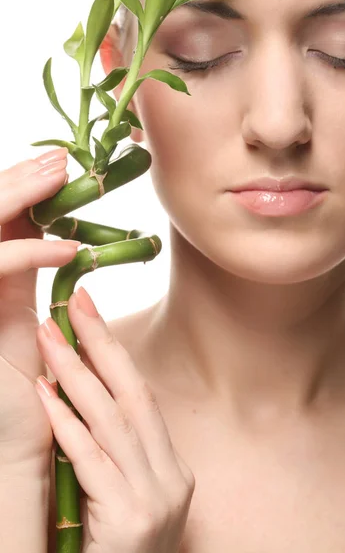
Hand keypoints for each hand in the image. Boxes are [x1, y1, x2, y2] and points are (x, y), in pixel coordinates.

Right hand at [0, 148, 79, 469]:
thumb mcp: (23, 317)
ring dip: (16, 200)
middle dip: (15, 182)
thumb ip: (26, 274)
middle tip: (57, 159)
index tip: (52, 165)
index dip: (14, 187)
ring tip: (60, 177)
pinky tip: (67, 249)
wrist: (15, 448)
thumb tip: (50, 231)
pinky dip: (27, 255)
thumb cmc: (26, 386)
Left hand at [35, 286, 195, 552]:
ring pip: (112, 421)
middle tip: (73, 305)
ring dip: (76, 374)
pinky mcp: (130, 520)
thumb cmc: (113, 550)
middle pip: (133, 396)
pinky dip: (67, 423)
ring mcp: (156, 499)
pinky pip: (92, 460)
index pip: (141, 397)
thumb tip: (83, 395)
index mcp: (172, 468)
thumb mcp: (124, 495)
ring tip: (49, 339)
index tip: (89, 312)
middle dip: (102, 345)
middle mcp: (171, 478)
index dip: (114, 352)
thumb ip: (115, 452)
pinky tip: (44, 394)